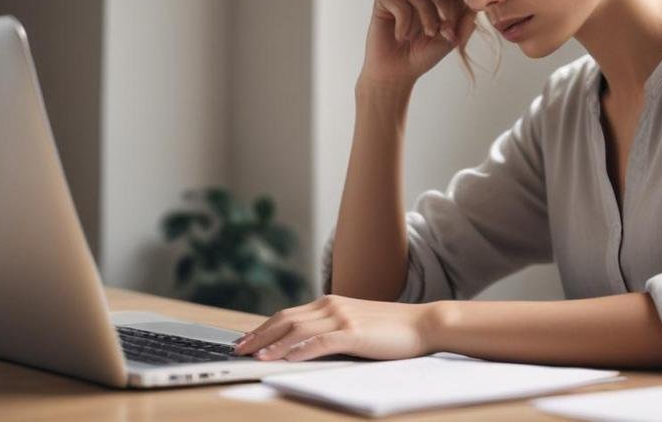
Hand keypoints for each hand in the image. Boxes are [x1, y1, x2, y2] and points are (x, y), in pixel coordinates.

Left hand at [232, 294, 440, 361]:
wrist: (423, 324)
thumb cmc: (392, 328)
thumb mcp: (356, 323)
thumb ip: (331, 328)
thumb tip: (303, 345)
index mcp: (331, 302)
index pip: (288, 314)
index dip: (263, 328)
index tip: (245, 340)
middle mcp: (332, 305)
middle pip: (285, 320)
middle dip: (258, 335)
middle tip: (237, 349)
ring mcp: (342, 318)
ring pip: (297, 330)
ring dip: (272, 344)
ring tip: (253, 356)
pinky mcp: (353, 333)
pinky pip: (319, 342)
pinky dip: (298, 350)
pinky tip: (284, 359)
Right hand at [360, 0, 476, 86]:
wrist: (396, 73)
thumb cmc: (421, 57)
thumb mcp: (448, 42)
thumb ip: (464, 26)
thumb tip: (475, 9)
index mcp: (435, 6)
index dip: (454, 9)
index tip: (451, 32)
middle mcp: (418, 0)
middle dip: (442, 9)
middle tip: (438, 32)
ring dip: (424, 17)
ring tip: (420, 37)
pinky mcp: (383, 3)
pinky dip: (403, 18)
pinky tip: (401, 36)